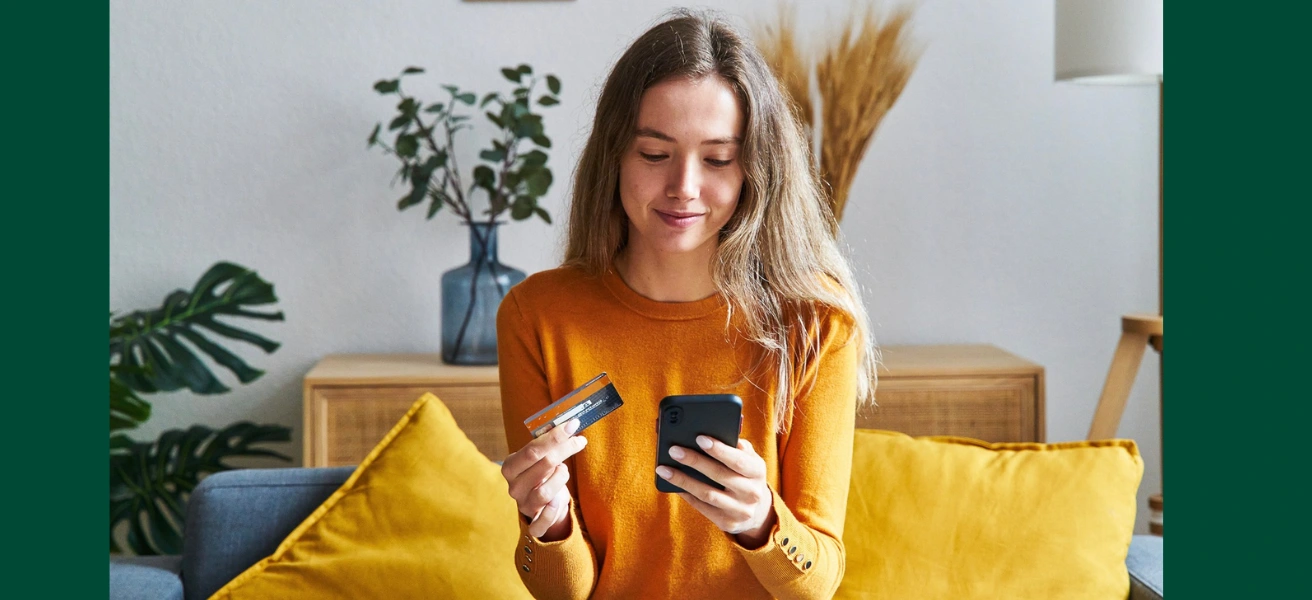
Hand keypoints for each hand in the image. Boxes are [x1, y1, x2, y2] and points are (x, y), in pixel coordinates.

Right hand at [501, 418, 587, 538]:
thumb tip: (568, 423)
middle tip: (579, 440)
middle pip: (542, 465)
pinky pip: (543, 521)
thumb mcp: (540, 458)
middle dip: (564, 449)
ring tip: (563, 471)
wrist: (542, 504)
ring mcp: (523, 505)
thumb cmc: (543, 474)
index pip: (532, 450)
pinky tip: (559, 500)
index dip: (554, 436)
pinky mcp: (534, 523)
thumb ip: (548, 443)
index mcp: (510, 467)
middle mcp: (514, 487)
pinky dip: (553, 511)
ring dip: (561, 476)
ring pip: (545, 491)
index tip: (573, 424)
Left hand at [656, 436, 775, 545]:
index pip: (738, 460)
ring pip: (707, 493)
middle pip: (719, 475)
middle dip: (694, 461)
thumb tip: (711, 431)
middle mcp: (752, 492)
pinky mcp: (727, 523)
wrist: (757, 510)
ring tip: (663, 469)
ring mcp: (740, 510)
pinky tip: (672, 483)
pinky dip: (686, 494)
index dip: (719, 450)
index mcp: (758, 471)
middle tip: (674, 450)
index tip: (699, 438)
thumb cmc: (745, 474)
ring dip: (683, 480)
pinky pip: (702, 507)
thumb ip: (735, 445)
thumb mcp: (749, 459)